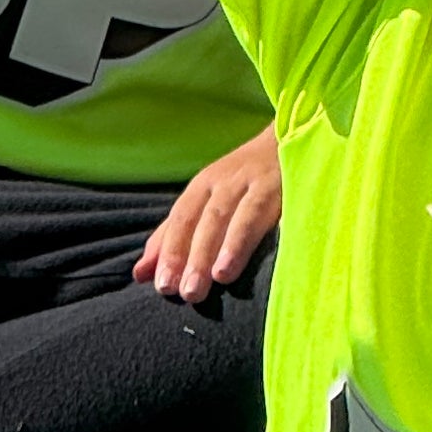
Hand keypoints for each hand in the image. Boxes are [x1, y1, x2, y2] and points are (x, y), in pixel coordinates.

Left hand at [132, 125, 279, 301]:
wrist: (292, 139)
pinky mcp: (281, 184)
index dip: (171, 250)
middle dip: (193, 254)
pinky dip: (250, 235)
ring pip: (232, 214)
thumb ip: (173, 237)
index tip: (162, 285)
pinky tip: (245, 259)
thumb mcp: (206, 203)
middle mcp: (225, 180)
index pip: (181, 218)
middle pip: (204, 218)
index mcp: (204, 185)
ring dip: (223, 247)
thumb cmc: (243, 181)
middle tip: (185, 292)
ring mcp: (253, 181)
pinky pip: (263, 211)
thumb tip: (139, 274)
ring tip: (216, 280)